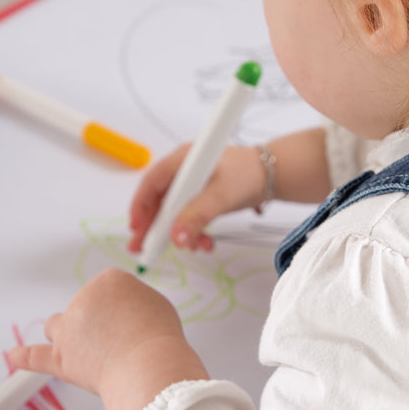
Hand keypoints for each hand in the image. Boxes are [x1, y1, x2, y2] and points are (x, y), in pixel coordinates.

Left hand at [8, 268, 207, 409]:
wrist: (148, 364)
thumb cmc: (157, 335)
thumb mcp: (156, 304)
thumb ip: (135, 304)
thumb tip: (126, 313)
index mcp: (108, 281)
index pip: (109, 289)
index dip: (123, 309)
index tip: (135, 321)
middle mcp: (84, 300)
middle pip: (83, 308)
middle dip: (99, 323)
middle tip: (123, 341)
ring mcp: (69, 330)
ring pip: (58, 327)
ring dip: (67, 335)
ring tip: (85, 349)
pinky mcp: (61, 359)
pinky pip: (35, 356)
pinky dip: (24, 357)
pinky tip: (14, 356)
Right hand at [128, 144, 265, 253]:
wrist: (272, 176)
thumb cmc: (247, 175)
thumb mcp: (221, 196)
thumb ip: (198, 216)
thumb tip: (177, 238)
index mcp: (182, 160)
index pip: (151, 183)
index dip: (140, 206)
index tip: (136, 229)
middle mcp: (183, 170)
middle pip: (158, 200)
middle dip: (153, 227)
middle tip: (143, 249)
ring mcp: (192, 183)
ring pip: (174, 211)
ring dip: (179, 232)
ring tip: (189, 248)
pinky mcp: (202, 195)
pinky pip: (189, 215)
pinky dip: (194, 230)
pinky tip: (204, 242)